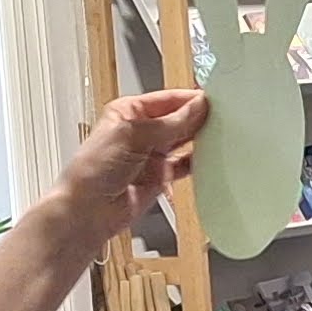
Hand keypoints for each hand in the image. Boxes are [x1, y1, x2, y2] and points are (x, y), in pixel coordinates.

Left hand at [57, 89, 206, 242]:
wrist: (88, 211)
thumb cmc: (92, 170)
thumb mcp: (133, 135)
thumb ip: (170, 123)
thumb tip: (196, 107)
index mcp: (129, 111)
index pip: (168, 99)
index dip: (190, 99)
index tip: (214, 100)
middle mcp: (141, 131)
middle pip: (178, 119)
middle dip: (198, 118)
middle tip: (224, 117)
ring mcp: (151, 154)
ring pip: (184, 141)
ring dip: (200, 139)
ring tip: (221, 135)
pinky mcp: (159, 176)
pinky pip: (185, 165)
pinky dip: (198, 162)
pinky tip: (209, 158)